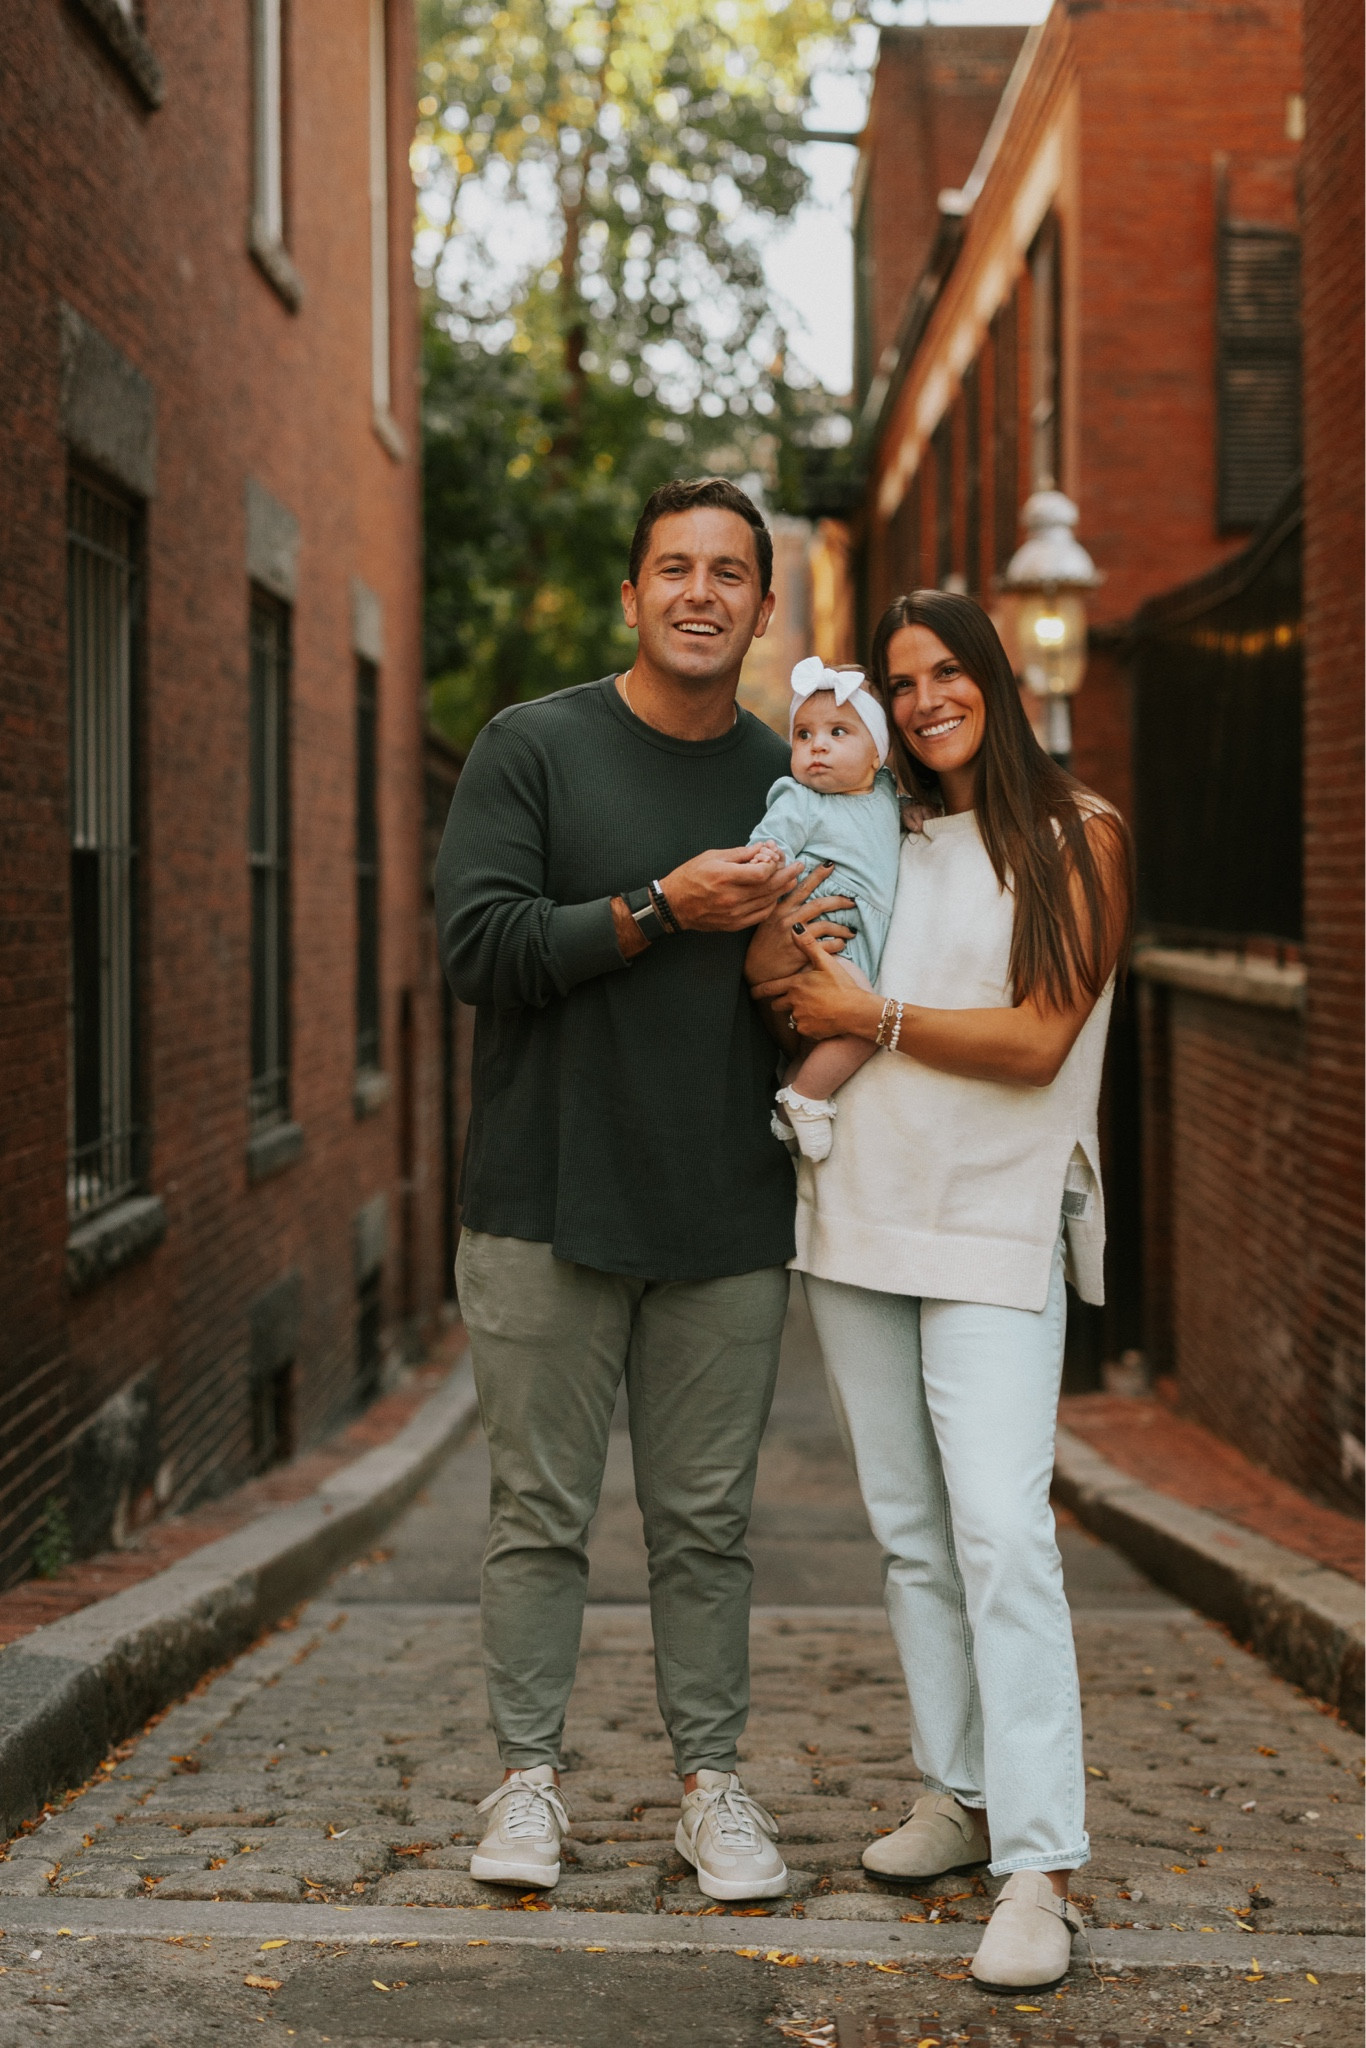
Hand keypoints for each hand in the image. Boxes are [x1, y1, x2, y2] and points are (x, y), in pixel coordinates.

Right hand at [659, 843, 800, 932]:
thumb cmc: (689, 877)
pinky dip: (771, 905)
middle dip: (787, 875)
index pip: (761, 873)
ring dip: (782, 890)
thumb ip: (739, 854)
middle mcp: (731, 897)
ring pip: (768, 902)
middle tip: (798, 866)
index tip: (776, 858)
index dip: (773, 865)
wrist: (674, 905)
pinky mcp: (734, 924)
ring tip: (791, 880)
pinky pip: (760, 915)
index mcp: (725, 877)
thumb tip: (761, 849)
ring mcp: (734, 913)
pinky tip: (775, 896)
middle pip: (769, 887)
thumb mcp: (711, 856)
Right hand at [744, 863, 857, 986]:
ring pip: (826, 925)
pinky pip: (827, 945)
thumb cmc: (763, 945)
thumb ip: (782, 907)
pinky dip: (837, 944)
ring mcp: (796, 936)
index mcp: (780, 909)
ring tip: (851, 931)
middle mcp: (788, 919)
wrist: (757, 972)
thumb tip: (796, 890)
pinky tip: (841, 944)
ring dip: (842, 928)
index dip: (817, 874)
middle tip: (852, 901)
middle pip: (820, 904)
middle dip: (839, 900)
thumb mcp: (767, 921)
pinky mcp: (802, 952)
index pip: (801, 887)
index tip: (830, 865)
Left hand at [751, 927, 882, 1041]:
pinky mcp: (808, 1031)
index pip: (769, 988)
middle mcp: (793, 1002)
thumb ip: (809, 946)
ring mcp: (799, 1018)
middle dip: (780, 1003)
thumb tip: (796, 927)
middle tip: (793, 1000)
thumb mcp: (826, 963)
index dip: (758, 990)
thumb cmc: (842, 986)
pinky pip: (802, 1028)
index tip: (752, 992)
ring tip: (814, 1008)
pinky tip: (821, 1018)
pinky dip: (809, 1024)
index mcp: (795, 985)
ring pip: (791, 1017)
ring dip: (797, 1013)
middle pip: (777, 1005)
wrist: (854, 1011)